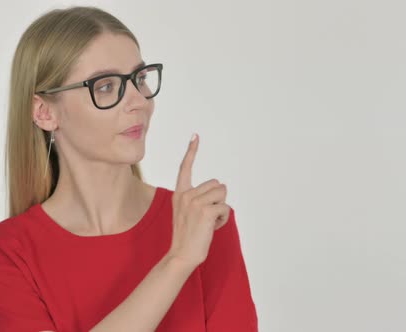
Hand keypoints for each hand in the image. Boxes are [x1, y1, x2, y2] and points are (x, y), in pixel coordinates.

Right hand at [167, 133, 230, 268]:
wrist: (181, 255)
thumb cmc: (188, 236)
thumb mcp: (188, 213)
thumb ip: (198, 199)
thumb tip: (220, 188)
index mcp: (180, 193)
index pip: (185, 168)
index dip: (191, 151)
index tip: (195, 136)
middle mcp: (186, 195)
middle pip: (217, 184)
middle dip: (218, 199)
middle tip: (206, 217)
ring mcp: (195, 202)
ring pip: (223, 194)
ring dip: (221, 209)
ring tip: (209, 223)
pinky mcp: (205, 211)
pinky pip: (225, 207)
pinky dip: (223, 219)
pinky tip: (212, 228)